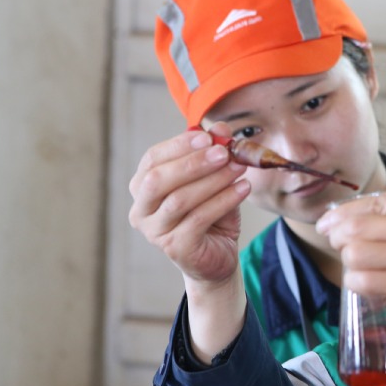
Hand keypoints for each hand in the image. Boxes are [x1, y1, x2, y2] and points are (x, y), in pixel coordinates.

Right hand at [128, 125, 249, 287]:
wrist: (217, 256)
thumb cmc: (210, 214)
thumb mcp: (213, 179)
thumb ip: (213, 154)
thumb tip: (221, 129)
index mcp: (143, 187)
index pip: (153, 159)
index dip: (179, 145)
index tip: (208, 136)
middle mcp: (141, 210)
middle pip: (158, 179)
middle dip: (193, 162)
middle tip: (224, 152)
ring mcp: (155, 232)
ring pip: (180, 199)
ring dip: (213, 180)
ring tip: (239, 168)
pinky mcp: (175, 248)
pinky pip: (199, 219)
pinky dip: (223, 200)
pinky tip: (243, 188)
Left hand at [315, 179, 385, 349]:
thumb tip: (363, 211)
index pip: (371, 202)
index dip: (342, 213)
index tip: (329, 221)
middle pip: (356, 226)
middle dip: (338, 236)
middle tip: (337, 242)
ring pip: (356, 254)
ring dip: (348, 259)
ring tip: (356, 262)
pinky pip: (367, 281)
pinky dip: (357, 280)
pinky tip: (365, 280)